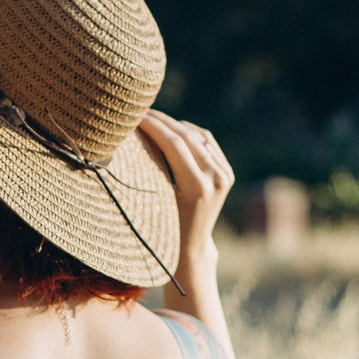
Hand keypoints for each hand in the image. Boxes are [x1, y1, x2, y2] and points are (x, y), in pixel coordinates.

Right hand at [136, 110, 235, 257]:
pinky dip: (189, 133)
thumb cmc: (161, 227)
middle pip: (186, 136)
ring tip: (152, 119)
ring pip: (198, 136)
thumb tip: (131, 135)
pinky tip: (173, 129)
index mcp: (196, 186)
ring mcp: (225, 175)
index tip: (134, 117)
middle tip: (140, 112)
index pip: (173, 143)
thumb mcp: (153, 198)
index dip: (153, 126)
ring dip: (174, 125)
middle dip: (161, 121)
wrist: (190, 247)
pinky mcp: (227, 173)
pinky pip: (207, 143)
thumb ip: (150, 167)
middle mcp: (216, 178)